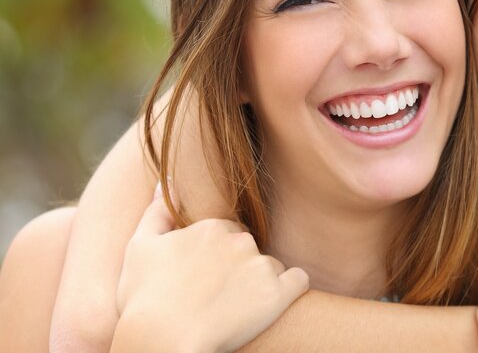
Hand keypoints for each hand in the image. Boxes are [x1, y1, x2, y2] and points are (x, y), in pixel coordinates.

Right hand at [113, 188, 308, 352]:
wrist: (162, 343)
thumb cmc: (144, 300)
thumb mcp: (139, 248)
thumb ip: (156, 212)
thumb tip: (165, 181)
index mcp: (212, 227)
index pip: (227, 234)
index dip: (216, 257)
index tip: (203, 278)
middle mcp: (241, 241)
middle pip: (250, 250)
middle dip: (239, 267)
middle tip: (218, 295)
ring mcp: (261, 266)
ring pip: (271, 267)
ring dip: (261, 282)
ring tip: (237, 307)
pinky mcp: (278, 294)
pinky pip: (298, 281)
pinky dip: (290, 290)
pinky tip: (270, 305)